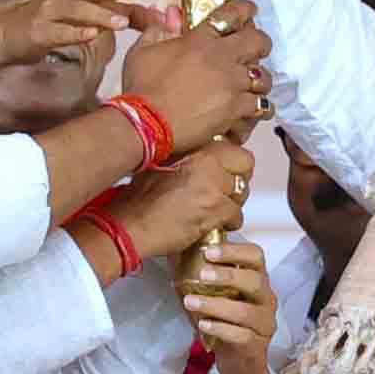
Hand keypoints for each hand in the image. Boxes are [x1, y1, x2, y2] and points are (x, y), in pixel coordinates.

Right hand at [0, 0, 152, 97]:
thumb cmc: (36, 22)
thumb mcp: (63, 7)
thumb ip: (89, 3)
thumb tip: (124, 5)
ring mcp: (47, 14)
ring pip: (76, 11)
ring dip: (100, 14)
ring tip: (122, 21)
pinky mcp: (38, 34)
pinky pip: (59, 33)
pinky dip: (76, 34)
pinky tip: (92, 36)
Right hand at [121, 2, 272, 148]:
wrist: (145, 124)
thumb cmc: (141, 90)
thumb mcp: (142, 51)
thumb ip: (159, 29)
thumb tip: (169, 15)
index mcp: (200, 40)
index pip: (230, 14)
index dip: (244, 9)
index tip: (250, 10)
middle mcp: (222, 59)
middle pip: (258, 42)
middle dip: (261, 44)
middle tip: (257, 49)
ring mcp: (232, 85)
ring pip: (263, 77)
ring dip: (259, 80)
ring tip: (252, 86)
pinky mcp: (236, 110)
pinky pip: (261, 108)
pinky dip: (258, 110)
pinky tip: (252, 111)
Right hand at [122, 140, 255, 261]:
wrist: (129, 224)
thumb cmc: (137, 200)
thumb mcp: (160, 166)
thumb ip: (186, 161)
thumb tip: (201, 163)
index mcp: (195, 150)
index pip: (234, 148)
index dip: (234, 162)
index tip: (229, 172)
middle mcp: (207, 164)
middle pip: (245, 165)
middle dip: (240, 178)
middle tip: (229, 191)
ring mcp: (213, 187)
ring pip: (242, 191)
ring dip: (233, 202)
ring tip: (217, 210)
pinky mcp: (214, 211)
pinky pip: (236, 215)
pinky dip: (228, 223)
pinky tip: (213, 225)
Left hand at [181, 236, 281, 373]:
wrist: (240, 364)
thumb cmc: (227, 324)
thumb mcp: (217, 297)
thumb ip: (201, 277)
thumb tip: (173, 252)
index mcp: (258, 281)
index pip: (256, 256)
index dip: (234, 250)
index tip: (208, 251)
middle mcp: (266, 299)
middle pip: (255, 281)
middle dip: (228, 275)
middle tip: (202, 274)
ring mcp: (264, 323)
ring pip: (245, 311)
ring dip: (216, 305)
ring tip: (190, 301)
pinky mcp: (257, 345)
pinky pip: (241, 335)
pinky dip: (220, 328)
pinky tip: (202, 325)